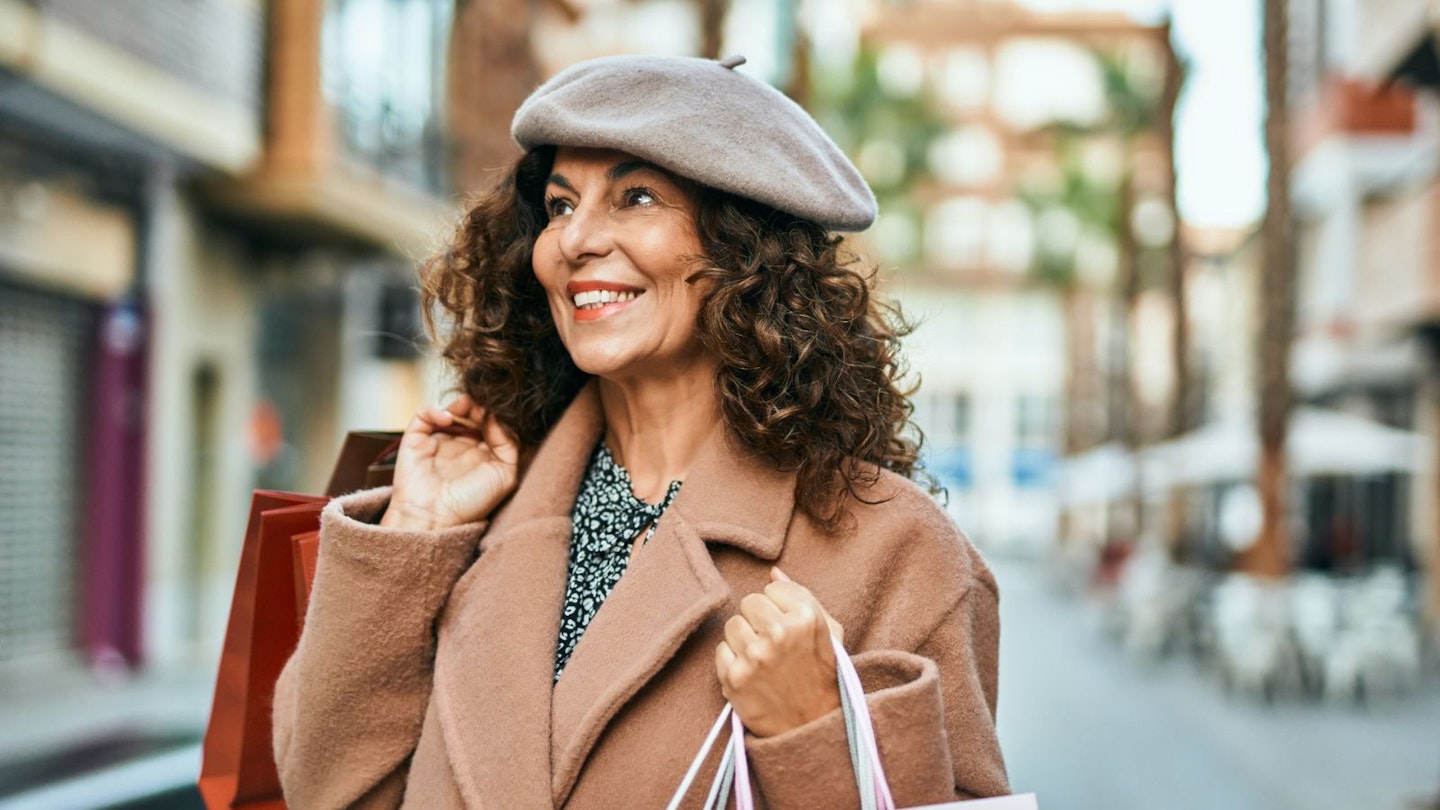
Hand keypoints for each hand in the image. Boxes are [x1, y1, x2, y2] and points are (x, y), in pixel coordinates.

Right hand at [379, 396, 519, 530]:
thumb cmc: (470, 503)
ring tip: (467, 409)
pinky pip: (423, 414)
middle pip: (472, 413)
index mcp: (482, 453)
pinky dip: (435, 409)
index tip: (498, 412)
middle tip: (483, 407)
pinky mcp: (416, 439)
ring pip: (450, 409)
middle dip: (479, 407)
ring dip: (461, 404)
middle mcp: (460, 445)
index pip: (491, 423)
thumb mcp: (504, 475)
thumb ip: (508, 445)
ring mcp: (438, 440)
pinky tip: (447, 418)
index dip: (495, 415)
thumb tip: (498, 418)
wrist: (435, 518)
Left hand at [715, 568, 844, 737]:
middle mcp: (780, 633)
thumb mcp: (828, 631)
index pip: (771, 589)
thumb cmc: (822, 674)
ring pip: (732, 624)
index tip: (789, 626)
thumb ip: (801, 595)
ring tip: (762, 658)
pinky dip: (732, 661)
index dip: (779, 607)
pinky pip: (721, 650)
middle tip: (773, 643)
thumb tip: (772, 572)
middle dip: (758, 620)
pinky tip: (751, 673)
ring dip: (744, 639)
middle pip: (748, 602)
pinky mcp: (734, 677)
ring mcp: (755, 656)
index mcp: (806, 617)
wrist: (812, 725)